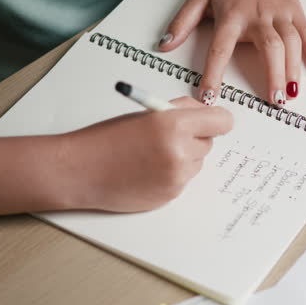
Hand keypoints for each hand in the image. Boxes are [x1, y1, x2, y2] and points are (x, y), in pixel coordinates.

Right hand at [64, 97, 232, 211]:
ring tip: (151, 155)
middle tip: (164, 136)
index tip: (209, 121)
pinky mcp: (171, 195)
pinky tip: (147, 170)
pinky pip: (184, 180)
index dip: (216, 120)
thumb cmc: (108, 138)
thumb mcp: (146, 112)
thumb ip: (180, 109)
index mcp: (175, 125)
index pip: (223, 121)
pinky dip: (172, 174)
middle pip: (210, 142)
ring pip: (198, 162)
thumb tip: (207, 112)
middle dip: (193, 138)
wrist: (81, 170)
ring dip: (184, 157)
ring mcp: (177, 177)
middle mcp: (181, 152)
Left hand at [158, 0, 305, 106]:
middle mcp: (258, 16)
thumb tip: (164, 45)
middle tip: (274, 100)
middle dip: (273, 74)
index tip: (210, 97)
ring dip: (294, 69)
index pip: (220, 48)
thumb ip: (183, 22)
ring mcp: (280, 14)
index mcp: (231, 15)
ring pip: (291, 42)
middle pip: (269, 47)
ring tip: (293, 94)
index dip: (214, 73)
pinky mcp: (295, 12)